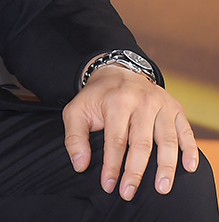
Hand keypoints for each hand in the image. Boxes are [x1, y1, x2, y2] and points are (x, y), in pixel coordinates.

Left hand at [63, 65, 197, 200]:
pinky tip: (189, 167)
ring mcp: (161, 104)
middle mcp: (141, 101)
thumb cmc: (97, 97)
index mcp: (117, 101)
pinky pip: (185, 130)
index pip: (116, 140)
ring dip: (165, 167)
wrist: (117, 71)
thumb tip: (80, 164)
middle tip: (129, 193)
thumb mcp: (77, 110)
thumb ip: (74, 137)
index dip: (113, 166)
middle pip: (141, 142)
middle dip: (135, 172)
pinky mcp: (175, 107)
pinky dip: (190, 149)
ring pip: (166, 139)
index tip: (109, 186)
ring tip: (162, 188)